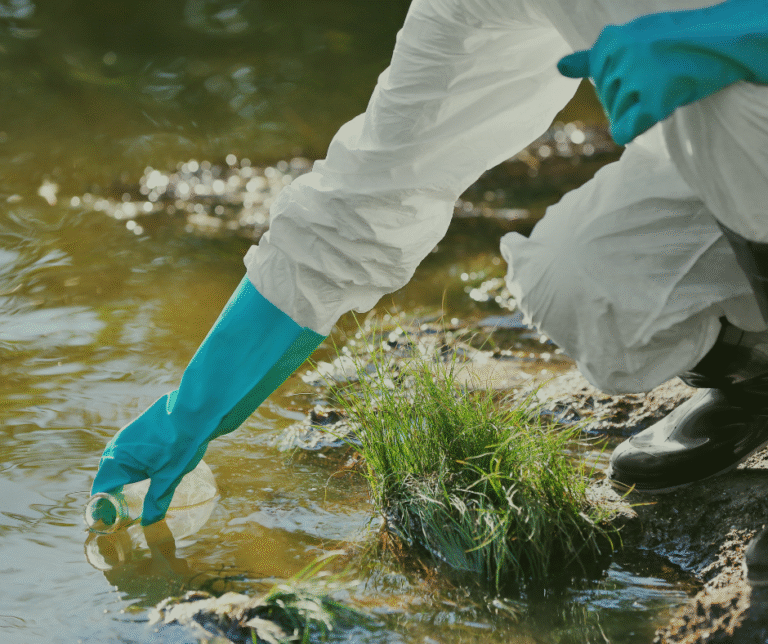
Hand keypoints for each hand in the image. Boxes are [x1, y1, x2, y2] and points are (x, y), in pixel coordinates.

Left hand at [557, 0, 767, 144]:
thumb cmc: (677, 40)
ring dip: (639, 111)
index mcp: (610, 40)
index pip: (598, 80)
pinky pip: (626, 130)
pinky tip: (655, 113)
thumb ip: (595, 56)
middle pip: (607, 100)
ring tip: (667, 86)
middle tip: (662, 77)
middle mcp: (619, 57)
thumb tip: (559, 67)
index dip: (624, 80)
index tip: (649, 65)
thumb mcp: (633, 37)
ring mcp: (637, 77)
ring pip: (616, 116)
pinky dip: (633, 130)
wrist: (726, 39)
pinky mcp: (655, 99)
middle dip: (631, 98)